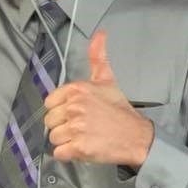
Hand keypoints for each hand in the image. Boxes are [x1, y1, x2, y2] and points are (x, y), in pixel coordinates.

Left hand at [44, 31, 153, 166]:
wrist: (137, 136)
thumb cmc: (119, 109)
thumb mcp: (107, 80)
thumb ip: (98, 57)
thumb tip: (99, 33)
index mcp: (76, 90)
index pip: (49, 103)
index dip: (60, 110)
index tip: (76, 113)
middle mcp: (74, 107)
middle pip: (49, 121)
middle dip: (63, 126)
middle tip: (82, 127)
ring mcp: (76, 128)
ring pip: (53, 138)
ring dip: (66, 141)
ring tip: (84, 137)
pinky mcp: (79, 147)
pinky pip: (59, 153)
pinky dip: (68, 154)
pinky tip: (83, 148)